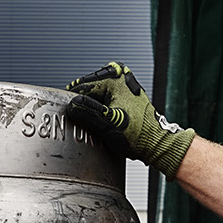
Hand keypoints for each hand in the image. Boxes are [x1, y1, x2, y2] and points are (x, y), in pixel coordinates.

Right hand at [66, 63, 196, 175]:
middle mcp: (122, 79)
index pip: (84, 86)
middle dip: (82, 97)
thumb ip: (89, 113)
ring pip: (100, 90)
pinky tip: (99, 113)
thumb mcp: (109, 124)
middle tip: (74, 111)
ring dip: (91, 100)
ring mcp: (127, 87)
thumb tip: (72, 105)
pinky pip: (108, 95)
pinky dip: (101, 103)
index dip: (72, 99)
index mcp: (115, 81)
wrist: (157, 143)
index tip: (65, 109)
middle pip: (91, 86)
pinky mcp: (129, 96)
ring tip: (85, 112)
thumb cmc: (139, 135)